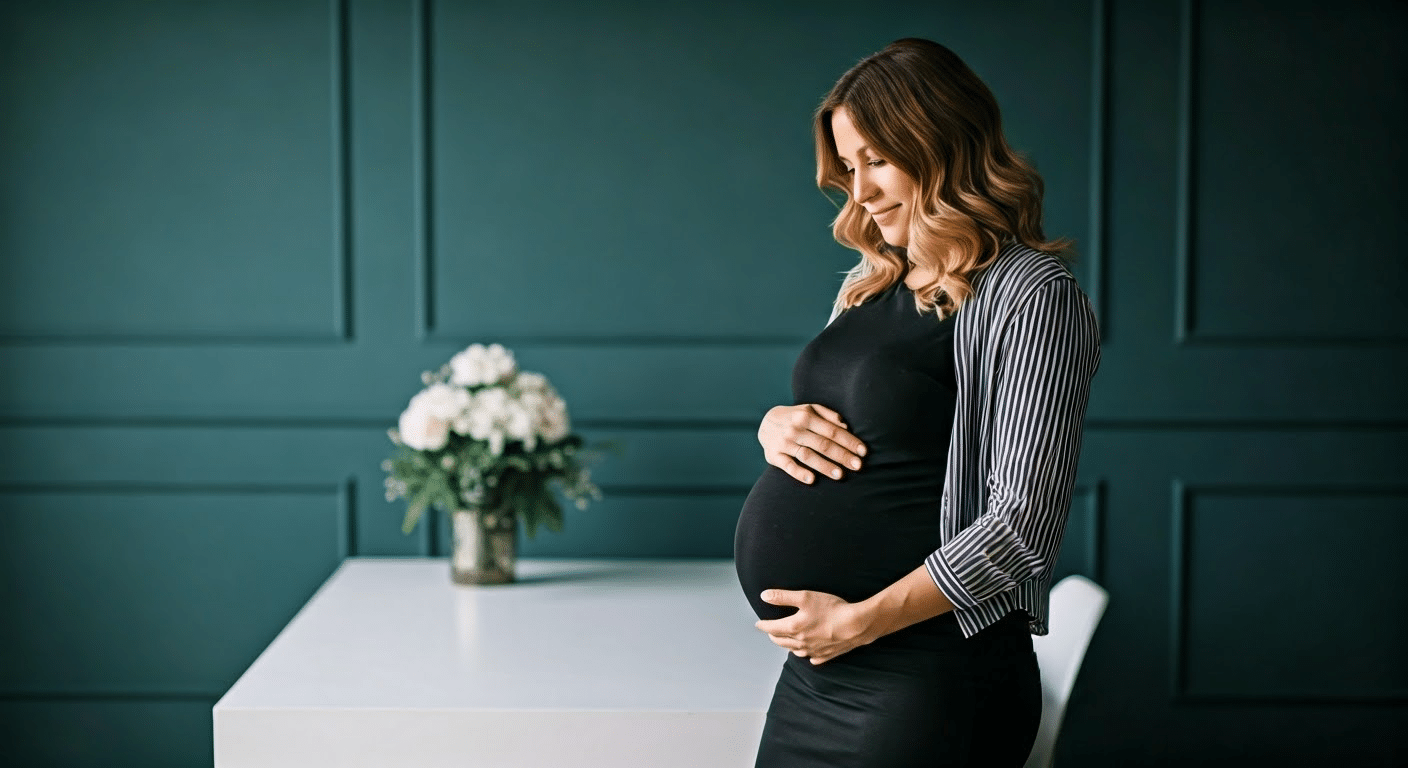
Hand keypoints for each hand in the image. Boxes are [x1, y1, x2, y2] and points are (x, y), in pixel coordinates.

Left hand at [754, 589, 874, 664]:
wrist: (856, 625)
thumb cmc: (831, 609)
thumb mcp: (805, 597)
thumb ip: (782, 597)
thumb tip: (764, 596)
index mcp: (793, 628)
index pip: (772, 628)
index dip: (763, 625)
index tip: (758, 623)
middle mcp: (801, 642)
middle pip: (781, 641)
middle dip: (773, 636)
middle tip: (770, 632)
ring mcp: (813, 651)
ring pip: (795, 651)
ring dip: (787, 645)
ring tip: (785, 641)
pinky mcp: (826, 655)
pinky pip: (812, 658)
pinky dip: (807, 655)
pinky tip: (808, 653)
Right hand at [758, 404, 866, 483]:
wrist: (765, 422)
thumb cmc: (795, 417)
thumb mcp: (810, 409)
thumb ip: (828, 415)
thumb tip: (846, 426)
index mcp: (806, 416)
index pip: (832, 431)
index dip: (849, 441)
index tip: (863, 451)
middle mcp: (795, 429)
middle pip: (823, 444)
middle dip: (842, 455)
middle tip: (858, 466)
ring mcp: (784, 442)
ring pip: (807, 455)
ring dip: (824, 466)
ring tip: (840, 475)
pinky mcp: (773, 455)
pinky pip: (787, 465)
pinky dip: (799, 472)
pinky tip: (811, 480)